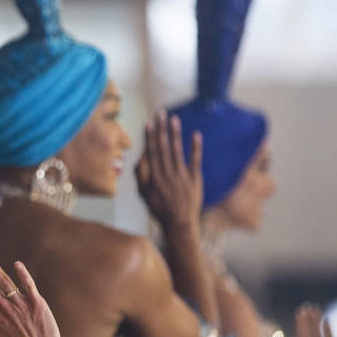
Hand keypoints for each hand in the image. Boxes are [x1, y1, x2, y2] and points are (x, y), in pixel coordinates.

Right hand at [136, 111, 202, 231]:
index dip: (150, 136)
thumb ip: (141, 173)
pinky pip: (195, 160)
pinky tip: (195, 134)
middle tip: (160, 113)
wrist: (179, 223)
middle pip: (163, 147)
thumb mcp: (143, 193)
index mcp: (154, 176)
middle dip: (161, 129)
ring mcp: (182, 176)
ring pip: (177, 151)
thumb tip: (142, 155)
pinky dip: (195, 147)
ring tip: (174, 119)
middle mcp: (167, 173)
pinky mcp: (195, 179)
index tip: (149, 122)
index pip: (151, 151)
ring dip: (175, 134)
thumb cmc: (159, 207)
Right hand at [296, 304, 336, 336]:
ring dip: (316, 320)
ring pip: (318, 333)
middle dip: (307, 319)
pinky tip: (325, 319)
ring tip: (313, 309)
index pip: (301, 335)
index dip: (300, 323)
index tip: (299, 313)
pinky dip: (327, 328)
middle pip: (309, 331)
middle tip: (305, 306)